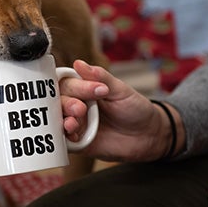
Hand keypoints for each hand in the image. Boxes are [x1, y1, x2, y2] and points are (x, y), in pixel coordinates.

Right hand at [60, 59, 180, 161]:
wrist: (149, 135)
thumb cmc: (135, 108)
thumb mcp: (121, 90)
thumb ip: (100, 77)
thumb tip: (78, 63)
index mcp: (84, 88)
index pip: (67, 83)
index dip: (72, 85)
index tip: (87, 89)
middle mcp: (76, 104)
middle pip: (58, 101)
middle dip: (67, 103)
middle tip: (81, 108)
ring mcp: (77, 124)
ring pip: (58, 120)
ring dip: (63, 119)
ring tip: (74, 122)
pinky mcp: (79, 143)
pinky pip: (65, 141)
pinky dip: (65, 137)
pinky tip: (73, 133)